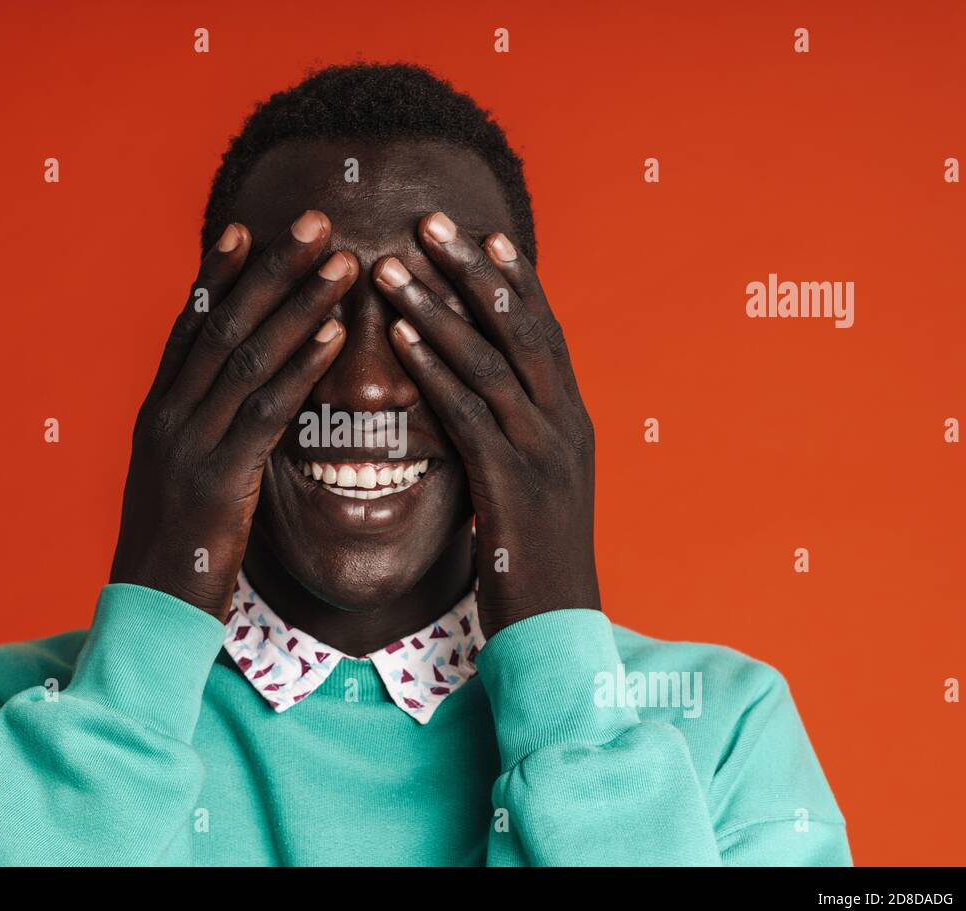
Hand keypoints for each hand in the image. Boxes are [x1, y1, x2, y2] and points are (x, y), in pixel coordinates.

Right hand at [110, 210, 354, 620]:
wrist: (150, 615)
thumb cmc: (177, 550)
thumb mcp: (180, 480)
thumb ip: (203, 434)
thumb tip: (236, 403)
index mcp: (157, 412)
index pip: (190, 325)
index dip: (219, 274)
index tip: (251, 228)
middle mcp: (166, 416)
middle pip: (223, 324)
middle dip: (272, 268)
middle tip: (315, 220)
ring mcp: (187, 445)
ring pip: (247, 356)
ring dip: (299, 303)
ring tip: (341, 262)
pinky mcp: (218, 480)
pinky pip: (265, 411)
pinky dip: (302, 368)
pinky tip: (335, 336)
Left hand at [374, 211, 599, 637]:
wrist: (558, 632)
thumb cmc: (535, 563)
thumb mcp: (533, 489)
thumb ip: (513, 441)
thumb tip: (480, 407)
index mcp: (572, 422)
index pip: (544, 332)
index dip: (513, 280)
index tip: (480, 234)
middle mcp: (565, 425)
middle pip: (520, 327)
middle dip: (474, 271)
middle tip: (430, 222)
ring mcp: (543, 452)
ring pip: (491, 360)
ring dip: (440, 307)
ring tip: (393, 266)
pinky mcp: (512, 484)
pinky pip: (469, 412)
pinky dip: (436, 368)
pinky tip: (402, 337)